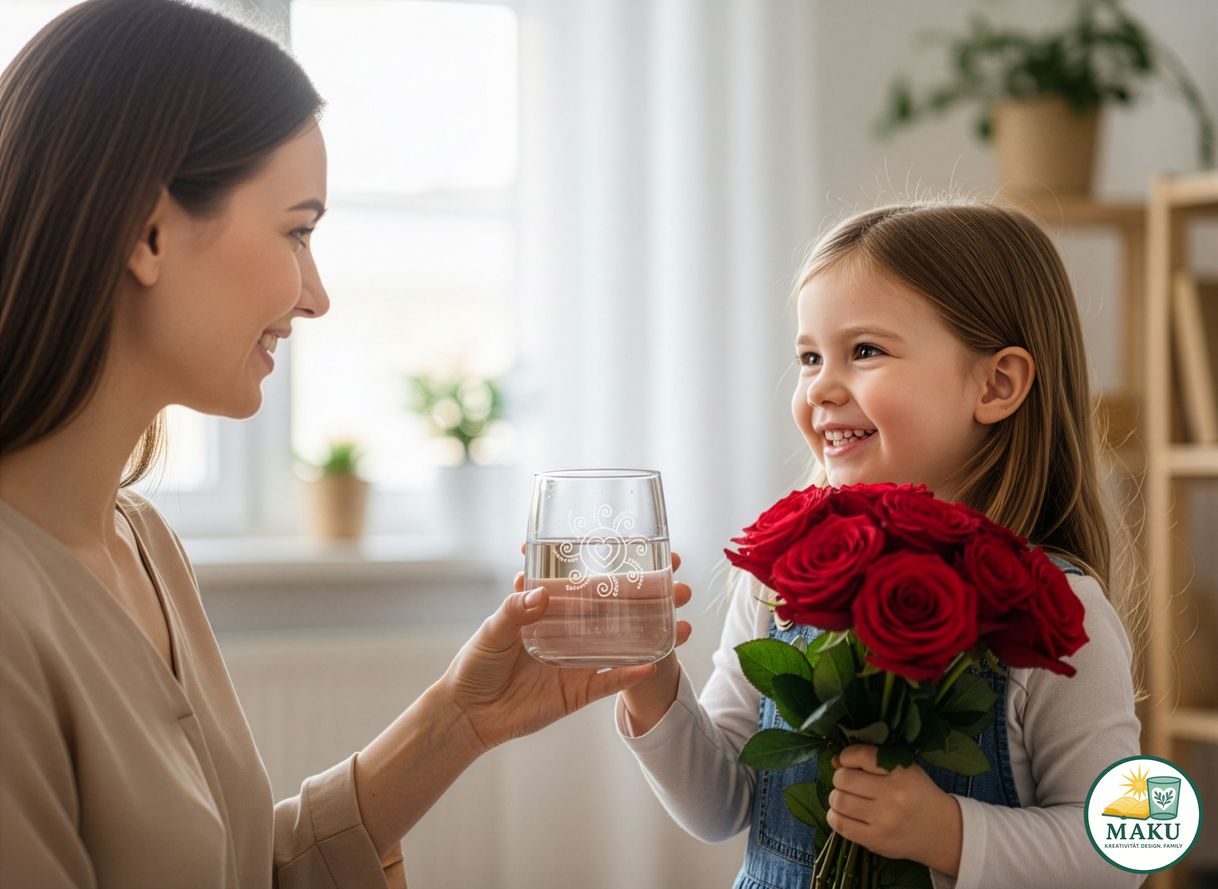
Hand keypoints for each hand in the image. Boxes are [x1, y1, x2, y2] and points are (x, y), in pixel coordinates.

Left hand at [437, 552, 691, 752]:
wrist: (467, 713)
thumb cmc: (475, 664)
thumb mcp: (493, 629)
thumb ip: (516, 610)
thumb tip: (540, 593)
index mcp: (550, 611)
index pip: (588, 585)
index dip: (613, 571)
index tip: (642, 555)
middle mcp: (569, 633)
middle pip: (615, 613)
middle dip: (646, 600)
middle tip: (676, 587)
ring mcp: (576, 661)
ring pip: (621, 644)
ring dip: (650, 634)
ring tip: (680, 623)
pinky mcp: (578, 691)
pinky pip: (609, 680)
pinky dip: (630, 673)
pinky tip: (652, 663)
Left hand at [827, 745, 962, 875]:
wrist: (941, 831)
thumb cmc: (918, 794)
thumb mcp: (904, 769)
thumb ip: (871, 760)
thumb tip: (835, 761)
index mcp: (901, 772)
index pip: (861, 756)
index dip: (847, 756)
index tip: (849, 761)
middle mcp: (892, 796)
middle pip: (844, 779)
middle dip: (840, 778)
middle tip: (848, 783)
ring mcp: (883, 821)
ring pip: (839, 801)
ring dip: (836, 797)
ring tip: (846, 798)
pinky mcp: (876, 841)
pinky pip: (840, 825)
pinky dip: (835, 816)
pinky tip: (844, 813)